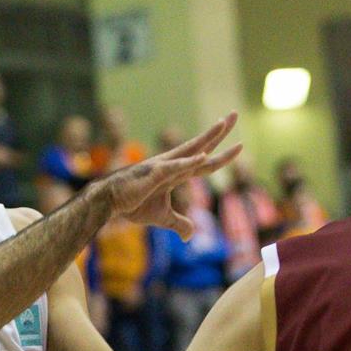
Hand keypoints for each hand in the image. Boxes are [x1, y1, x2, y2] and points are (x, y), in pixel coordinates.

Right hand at [100, 113, 239, 238]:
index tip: (240, 145)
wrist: (110, 201)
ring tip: (222, 124)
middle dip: (220, 131)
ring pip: (190, 149)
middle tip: (234, 114)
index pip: (205, 163)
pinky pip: (174, 167)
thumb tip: (191, 236)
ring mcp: (163, 167)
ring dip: (207, 137)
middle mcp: (173, 165)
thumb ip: (179, 223)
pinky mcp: (153, 174)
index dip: (223, 156)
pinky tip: (203, 156)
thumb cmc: (132, 204)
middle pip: (202, 146)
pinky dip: (189, 162)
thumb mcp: (162, 217)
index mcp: (177, 173)